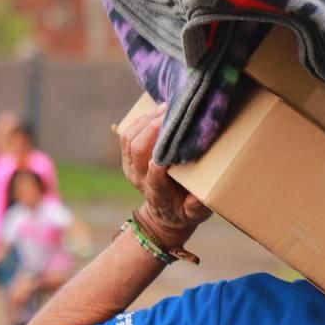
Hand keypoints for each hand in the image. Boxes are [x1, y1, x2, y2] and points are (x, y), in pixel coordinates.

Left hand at [119, 103, 211, 247]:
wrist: (164, 215)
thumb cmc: (185, 211)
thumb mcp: (196, 214)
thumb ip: (197, 206)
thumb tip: (197, 195)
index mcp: (157, 193)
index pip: (154, 176)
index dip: (160, 160)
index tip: (173, 142)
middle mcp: (139, 179)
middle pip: (138, 150)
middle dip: (153, 129)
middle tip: (171, 113)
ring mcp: (131, 168)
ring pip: (130, 139)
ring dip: (146, 121)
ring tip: (166, 108)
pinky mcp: (128, 158)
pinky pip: (127, 135)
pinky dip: (139, 121)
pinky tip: (156, 113)